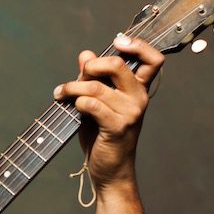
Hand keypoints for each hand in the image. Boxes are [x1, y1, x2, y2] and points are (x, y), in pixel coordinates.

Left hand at [52, 35, 163, 213]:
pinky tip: (70, 106)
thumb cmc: (102, 136)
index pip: (153, 59)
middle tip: (76, 76)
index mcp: (139, 89)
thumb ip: (92, 78)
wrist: (109, 171)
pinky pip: (92, 104)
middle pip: (117, 64)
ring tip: (60, 93)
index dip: (137, 44)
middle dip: (90, 66)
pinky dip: (76, 102)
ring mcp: (131, 113)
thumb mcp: (97, 103)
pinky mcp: (118, 127)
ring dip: (71, 87)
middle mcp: (139, 99)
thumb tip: (85, 54)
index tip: (117, 42)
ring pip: (95, 86)